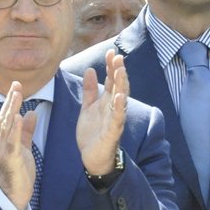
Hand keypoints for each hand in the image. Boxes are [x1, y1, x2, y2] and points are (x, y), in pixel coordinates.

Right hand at [0, 82, 38, 209]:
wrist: (12, 195)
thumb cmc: (17, 171)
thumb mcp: (23, 147)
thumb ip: (26, 131)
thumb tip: (31, 113)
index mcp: (2, 138)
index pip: (6, 115)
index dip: (11, 100)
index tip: (16, 85)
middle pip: (4, 117)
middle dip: (10, 100)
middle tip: (16, 84)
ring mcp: (3, 150)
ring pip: (7, 126)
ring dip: (12, 109)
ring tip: (17, 95)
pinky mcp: (10, 159)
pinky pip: (12, 141)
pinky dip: (16, 129)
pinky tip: (20, 117)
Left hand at [78, 50, 128, 175]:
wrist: (92, 157)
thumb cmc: (93, 133)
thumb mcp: (88, 108)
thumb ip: (90, 90)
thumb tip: (90, 69)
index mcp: (107, 102)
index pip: (111, 80)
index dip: (111, 66)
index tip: (110, 52)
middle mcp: (113, 108)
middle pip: (118, 87)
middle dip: (118, 71)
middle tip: (117, 56)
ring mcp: (115, 120)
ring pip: (121, 100)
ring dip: (121, 85)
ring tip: (120, 70)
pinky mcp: (112, 133)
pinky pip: (117, 119)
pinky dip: (119, 108)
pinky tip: (119, 97)